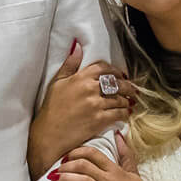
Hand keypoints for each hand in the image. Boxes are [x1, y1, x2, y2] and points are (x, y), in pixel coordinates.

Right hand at [28, 42, 136, 176]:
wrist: (48, 135)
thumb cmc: (51, 109)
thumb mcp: (57, 82)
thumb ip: (69, 64)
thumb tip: (77, 46)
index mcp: (80, 77)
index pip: (104, 68)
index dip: (115, 71)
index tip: (120, 75)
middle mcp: (89, 89)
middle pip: (116, 83)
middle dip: (127, 86)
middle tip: (132, 90)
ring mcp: (95, 105)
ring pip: (119, 99)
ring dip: (127, 100)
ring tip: (130, 102)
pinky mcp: (99, 120)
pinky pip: (118, 113)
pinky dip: (125, 113)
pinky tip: (126, 113)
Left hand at [53, 135, 162, 180]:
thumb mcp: (134, 175)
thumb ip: (125, 156)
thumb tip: (119, 136)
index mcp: (116, 171)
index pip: (93, 154)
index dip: (76, 152)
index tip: (66, 157)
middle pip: (83, 165)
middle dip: (65, 165)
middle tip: (56, 169)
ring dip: (64, 179)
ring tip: (52, 180)